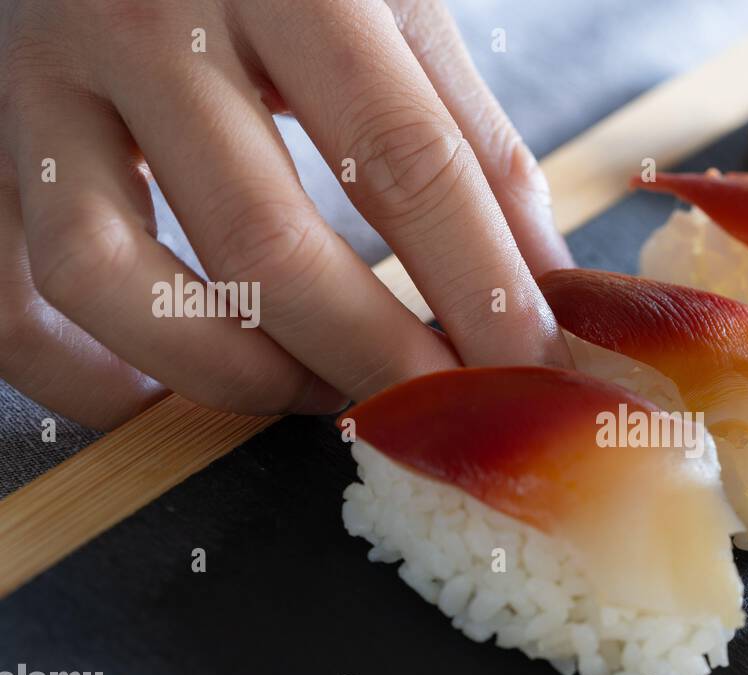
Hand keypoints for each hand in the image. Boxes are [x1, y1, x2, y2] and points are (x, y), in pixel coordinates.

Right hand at [0, 0, 570, 428]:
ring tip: (317, 393)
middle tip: (433, 410)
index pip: (406, 159)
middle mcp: (145, 18)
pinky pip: (9, 298)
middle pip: (266, 241)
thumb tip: (542, 281)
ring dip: (234, 374)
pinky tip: (179, 396)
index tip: (528, 372)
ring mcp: (40, 79)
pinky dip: (92, 379)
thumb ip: (467, 133)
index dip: (480, 287)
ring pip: (113, 280)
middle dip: (372, 357)